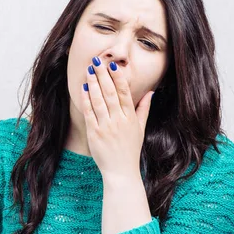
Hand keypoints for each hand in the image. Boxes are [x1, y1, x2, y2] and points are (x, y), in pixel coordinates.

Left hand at [81, 56, 154, 179]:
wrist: (121, 172)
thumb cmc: (130, 150)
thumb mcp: (140, 129)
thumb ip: (144, 109)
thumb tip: (150, 92)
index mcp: (130, 118)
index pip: (124, 93)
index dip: (118, 78)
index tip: (113, 66)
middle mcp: (119, 121)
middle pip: (110, 93)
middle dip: (103, 76)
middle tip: (97, 61)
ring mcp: (106, 127)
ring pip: (99, 100)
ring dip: (93, 84)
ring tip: (89, 71)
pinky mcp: (95, 133)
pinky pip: (90, 113)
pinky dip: (86, 100)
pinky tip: (83, 89)